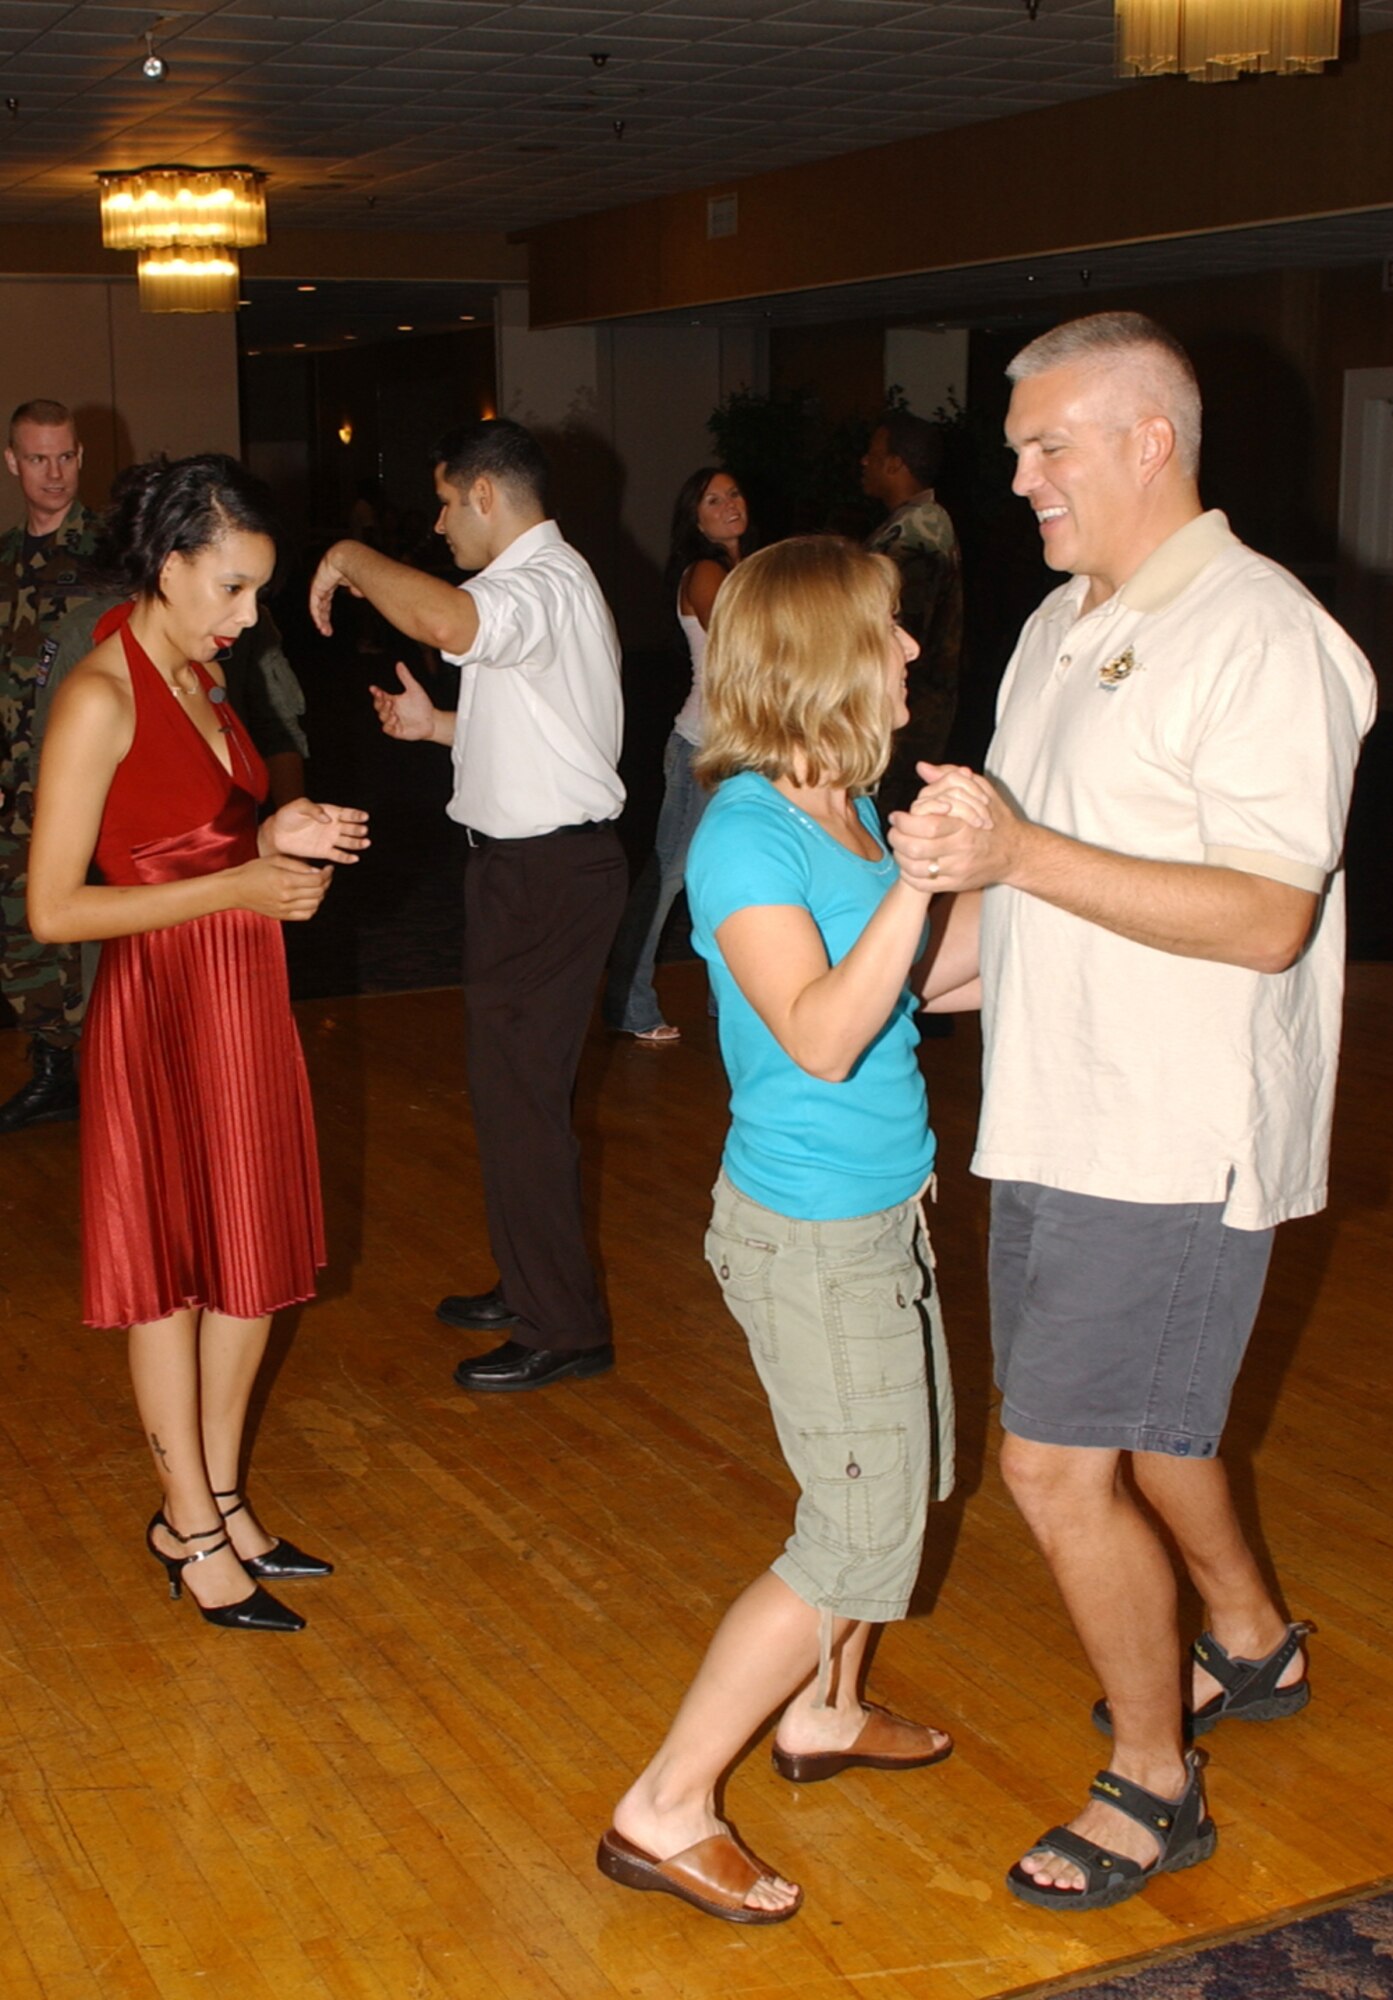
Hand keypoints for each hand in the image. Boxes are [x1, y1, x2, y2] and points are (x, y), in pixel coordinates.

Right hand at [232, 854, 334, 922]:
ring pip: (315, 905)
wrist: (235, 889)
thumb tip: (317, 871)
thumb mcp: (275, 860)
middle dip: (326, 883)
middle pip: (318, 893)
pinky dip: (312, 907)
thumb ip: (298, 865)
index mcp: (285, 880)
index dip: (327, 874)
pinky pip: (305, 915)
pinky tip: (309, 899)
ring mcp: (284, 908)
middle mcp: (286, 896)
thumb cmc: (252, 871)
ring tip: (316, 887)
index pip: (317, 880)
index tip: (329, 869)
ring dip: (320, 895)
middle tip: (325, 876)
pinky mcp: (282, 916)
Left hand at [264, 798, 369, 864]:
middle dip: (357, 830)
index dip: (356, 815)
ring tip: (365, 844)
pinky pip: (338, 855)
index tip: (364, 817)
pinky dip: (347, 858)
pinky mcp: (324, 852)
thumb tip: (328, 818)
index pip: (347, 813)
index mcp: (330, 812)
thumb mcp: (299, 806)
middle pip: (350, 828)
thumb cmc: (288, 815)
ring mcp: (330, 839)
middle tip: (363, 831)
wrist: (277, 833)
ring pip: (348, 842)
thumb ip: (313, 809)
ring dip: (357, 843)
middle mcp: (333, 826)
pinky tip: (354, 858)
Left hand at [308, 542, 363, 636]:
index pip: (327, 599)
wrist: (350, 558)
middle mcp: (325, 582)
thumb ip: (358, 588)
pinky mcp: (317, 585)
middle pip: (322, 604)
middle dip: (324, 619)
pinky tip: (319, 623)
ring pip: (318, 605)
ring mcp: (320, 583)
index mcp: (335, 579)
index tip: (331, 622)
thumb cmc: (358, 566)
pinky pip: (314, 602)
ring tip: (324, 631)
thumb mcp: (361, 582)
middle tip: (326, 631)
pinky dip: (316, 613)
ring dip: (320, 619)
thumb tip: (358, 593)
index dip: (327, 612)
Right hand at [370, 661, 437, 740]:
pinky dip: (389, 724)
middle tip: (385, 698)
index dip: (376, 692)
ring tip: (391, 708)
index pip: (380, 696)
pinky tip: (395, 718)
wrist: (433, 720)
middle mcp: (391, 711)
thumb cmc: (423, 705)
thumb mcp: (414, 689)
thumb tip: (399, 664)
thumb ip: (405, 677)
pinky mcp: (397, 731)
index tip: (373, 688)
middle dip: (379, 702)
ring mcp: (393, 721)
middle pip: (378, 706)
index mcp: (393, 700)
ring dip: (384, 712)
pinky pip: (387, 728)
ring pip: (382, 717)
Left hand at [890, 770, 1025, 893]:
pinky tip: (908, 864)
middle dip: (896, 838)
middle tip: (893, 831)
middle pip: (916, 848)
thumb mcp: (980, 791)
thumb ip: (949, 776)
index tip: (896, 816)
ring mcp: (958, 871)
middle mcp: (960, 850)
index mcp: (965, 826)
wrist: (1016, 853)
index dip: (904, 821)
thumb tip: (922, 767)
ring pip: (915, 868)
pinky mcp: (956, 885)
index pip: (926, 825)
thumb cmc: (996, 819)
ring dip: (899, 856)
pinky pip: (923, 885)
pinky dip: (908, 875)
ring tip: (899, 846)